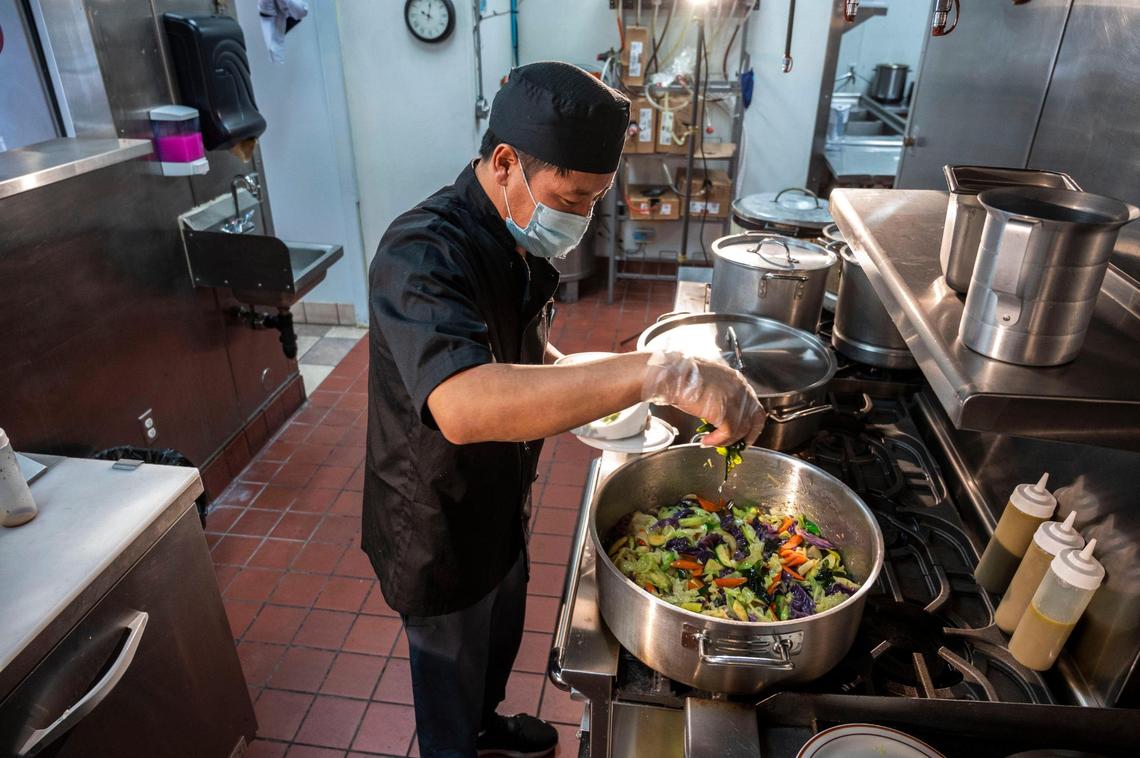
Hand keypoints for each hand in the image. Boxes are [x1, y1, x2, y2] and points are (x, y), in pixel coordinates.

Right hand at [641, 351, 765, 447]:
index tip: (743, 432)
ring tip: (712, 442)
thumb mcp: (708, 381)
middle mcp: (741, 390)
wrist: (673, 375)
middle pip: (755, 418)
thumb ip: (718, 394)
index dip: (749, 421)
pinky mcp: (726, 413)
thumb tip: (716, 409)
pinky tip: (706, 440)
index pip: (753, 404)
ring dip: (726, 440)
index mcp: (737, 380)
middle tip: (737, 445)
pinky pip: (727, 435)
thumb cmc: (682, 375)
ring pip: (740, 430)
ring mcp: (735, 401)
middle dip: (747, 435)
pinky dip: (717, 441)